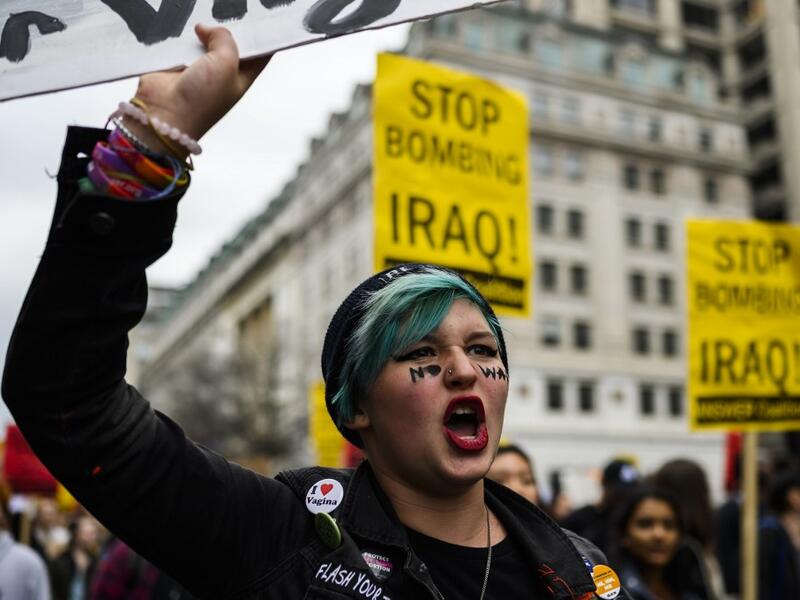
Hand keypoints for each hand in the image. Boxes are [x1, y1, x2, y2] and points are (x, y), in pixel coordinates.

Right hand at [124, 24, 269, 155]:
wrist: (163, 113)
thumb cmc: (200, 102)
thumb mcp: (226, 64)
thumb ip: (225, 39)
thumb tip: (208, 29)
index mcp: (241, 77)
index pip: (257, 53)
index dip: (259, 35)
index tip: (258, 17)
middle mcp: (221, 72)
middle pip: (230, 41)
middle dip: (228, 28)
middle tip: (226, 12)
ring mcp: (198, 67)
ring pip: (205, 38)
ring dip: (203, 30)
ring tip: (204, 22)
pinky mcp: (176, 62)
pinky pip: (181, 40)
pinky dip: (182, 34)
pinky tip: (184, 30)